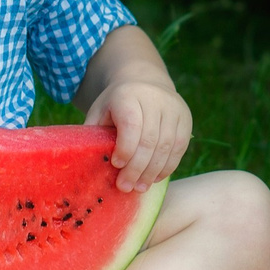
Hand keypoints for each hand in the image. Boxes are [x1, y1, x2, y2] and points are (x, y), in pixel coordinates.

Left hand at [85, 76, 189, 192]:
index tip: (116, 164)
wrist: (145, 81)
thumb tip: (84, 164)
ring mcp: (174, 108)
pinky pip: (179, 147)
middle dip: (137, 168)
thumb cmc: (116, 104)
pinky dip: (167, 166)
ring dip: (153, 171)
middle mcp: (155, 99)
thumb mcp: (100, 111)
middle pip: (150, 140)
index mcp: (129, 95)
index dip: (125, 148)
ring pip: (167, 146)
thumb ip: (94, 133)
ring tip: (140, 188)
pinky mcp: (186, 118)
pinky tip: (155, 178)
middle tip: (125, 187)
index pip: (132, 125)